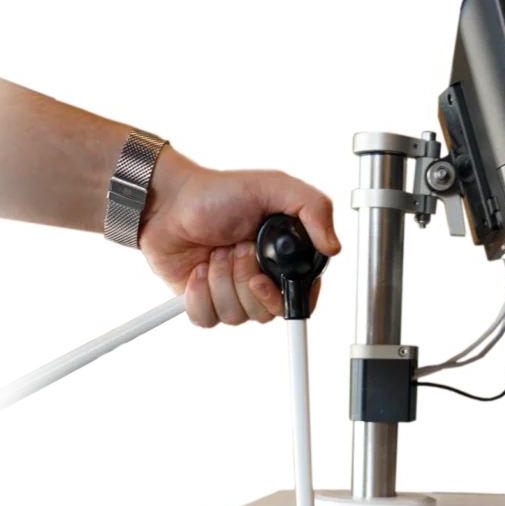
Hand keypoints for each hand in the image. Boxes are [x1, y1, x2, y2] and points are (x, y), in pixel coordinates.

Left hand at [138, 152, 343, 328]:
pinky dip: (200, 293)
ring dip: (221, 281)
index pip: (301, 300)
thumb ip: (314, 207)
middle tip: (236, 247)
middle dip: (245, 279)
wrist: (170, 201)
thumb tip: (334, 246)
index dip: (285, 298)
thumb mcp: (273, 185)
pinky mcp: (206, 304)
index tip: (262, 279)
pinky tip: (200, 269)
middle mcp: (262, 281)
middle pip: (266, 313)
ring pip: (236, 317)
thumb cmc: (218, 192)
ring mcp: (234, 295)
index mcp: (285, 260)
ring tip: (216, 251)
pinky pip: (208, 319)